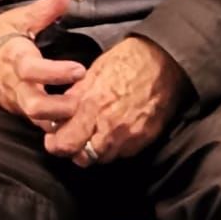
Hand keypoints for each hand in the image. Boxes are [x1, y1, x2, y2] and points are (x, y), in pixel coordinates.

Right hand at [0, 0, 87, 126]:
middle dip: (61, 108)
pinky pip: (39, 125)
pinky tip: (78, 122)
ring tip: (86, 112)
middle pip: (35, 107)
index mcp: (16, 59)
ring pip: (38, 122)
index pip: (34, 70)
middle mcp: (16, 86)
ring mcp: (17, 102)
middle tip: (84, 99)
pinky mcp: (19, 113)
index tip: (80, 69)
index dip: (57, 72)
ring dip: (62, 120)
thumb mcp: (20, 18)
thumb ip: (47, 7)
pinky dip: (57, 125)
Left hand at [44, 36, 188, 166]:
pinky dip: (114, 147)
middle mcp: (110, 126)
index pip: (65, 144)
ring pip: (102, 159)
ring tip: (95, 133)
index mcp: (93, 106)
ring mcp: (129, 136)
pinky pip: (123, 154)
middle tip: (73, 138)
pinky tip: (114, 132)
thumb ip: (75, 96)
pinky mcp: (145, 139)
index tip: (55, 139)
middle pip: (82, 158)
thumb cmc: (129, 61)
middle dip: (74, 150)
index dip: (56, 144)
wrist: (165, 61)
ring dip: (94, 150)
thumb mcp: (94, 72)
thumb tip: (60, 113)